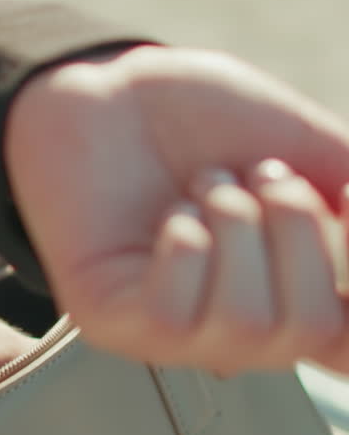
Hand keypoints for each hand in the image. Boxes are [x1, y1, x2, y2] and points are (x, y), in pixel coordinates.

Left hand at [4, 46, 348, 374]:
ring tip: (209, 185)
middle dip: (302, 229)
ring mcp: (174, 334)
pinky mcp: (112, 321)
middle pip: (315, 330)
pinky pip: (174, 314)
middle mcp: (239, 329)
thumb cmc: (204, 121)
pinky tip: (172, 215)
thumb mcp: (309, 149)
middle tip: (260, 176)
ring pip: (249, 324)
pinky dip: (187, 244)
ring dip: (239, 225)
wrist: (110, 86)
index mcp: (293, 295)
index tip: (341, 202)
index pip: (348, 348)